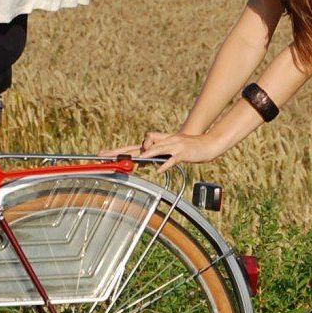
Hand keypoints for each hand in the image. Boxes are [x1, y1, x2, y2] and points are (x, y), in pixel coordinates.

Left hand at [105, 129, 223, 170]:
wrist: (207, 144)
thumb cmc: (188, 148)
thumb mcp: (170, 150)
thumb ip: (157, 154)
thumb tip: (144, 161)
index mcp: (158, 142)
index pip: (135, 146)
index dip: (119, 150)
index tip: (104, 154)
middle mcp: (163, 142)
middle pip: (139, 146)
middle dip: (122, 151)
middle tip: (107, 155)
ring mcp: (173, 146)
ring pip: (157, 149)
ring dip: (147, 154)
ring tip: (137, 161)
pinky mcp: (182, 153)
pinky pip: (172, 159)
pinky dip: (166, 164)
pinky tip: (159, 170)